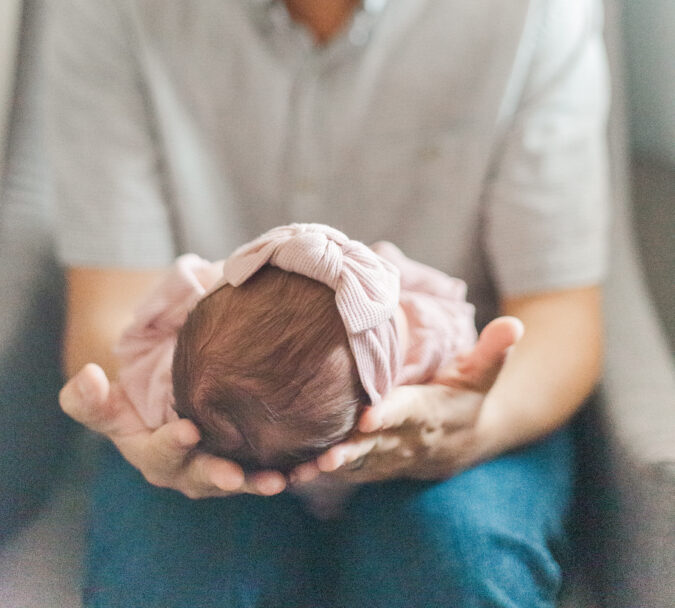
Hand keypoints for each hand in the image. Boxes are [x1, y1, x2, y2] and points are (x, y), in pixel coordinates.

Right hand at [59, 363, 286, 498]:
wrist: (161, 404)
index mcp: (152, 455)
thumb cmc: (130, 401)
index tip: (188, 428)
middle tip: (236, 475)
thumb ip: (88, 397)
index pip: (161, 453)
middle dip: (219, 476)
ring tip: (281, 480)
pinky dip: (290, 470)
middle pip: (203, 477)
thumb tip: (87, 377)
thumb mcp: (105, 401)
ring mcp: (219, 468)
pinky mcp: (247, 462)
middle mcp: (187, 470)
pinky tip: (312, 464)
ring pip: (241, 480)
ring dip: (260, 482)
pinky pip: (267, 470)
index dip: (172, 444)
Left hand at [290, 316, 523, 486]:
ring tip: (300, 474)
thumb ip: (494, 350)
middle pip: (377, 448)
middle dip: (352, 452)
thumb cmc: (469, 395)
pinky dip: (320, 480)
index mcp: (431, 413)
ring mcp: (390, 459)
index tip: (368, 417)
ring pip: (357, 467)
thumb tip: (514, 323)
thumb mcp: (484, 372)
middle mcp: (408, 441)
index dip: (390, 416)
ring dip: (330, 472)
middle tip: (325, 456)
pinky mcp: (373, 467)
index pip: (409, 414)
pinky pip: (345, 476)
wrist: (466, 441)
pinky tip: (289, 480)